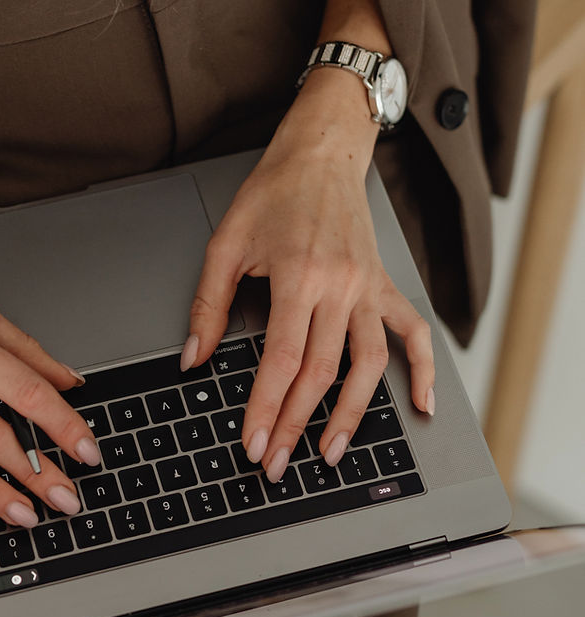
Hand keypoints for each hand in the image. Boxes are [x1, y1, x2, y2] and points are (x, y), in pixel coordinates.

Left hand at [182, 81, 435, 482]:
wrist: (321, 153)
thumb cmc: (272, 193)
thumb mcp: (225, 243)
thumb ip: (208, 306)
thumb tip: (192, 360)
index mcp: (299, 275)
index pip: (283, 359)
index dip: (266, 408)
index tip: (254, 443)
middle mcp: (341, 285)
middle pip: (323, 372)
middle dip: (296, 424)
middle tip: (276, 464)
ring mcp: (369, 287)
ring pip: (370, 364)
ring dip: (353, 415)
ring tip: (331, 453)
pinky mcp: (385, 284)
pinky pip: (413, 333)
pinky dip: (424, 371)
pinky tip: (421, 406)